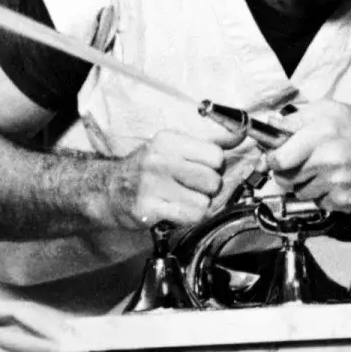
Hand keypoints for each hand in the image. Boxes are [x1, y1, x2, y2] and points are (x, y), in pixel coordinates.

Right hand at [107, 129, 231, 228]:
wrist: (110, 190)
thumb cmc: (148, 168)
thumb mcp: (175, 147)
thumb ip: (210, 142)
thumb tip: (240, 133)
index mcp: (169, 140)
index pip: (216, 155)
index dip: (215, 167)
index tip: (203, 170)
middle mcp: (160, 159)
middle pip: (213, 180)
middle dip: (209, 189)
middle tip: (192, 189)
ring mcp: (152, 185)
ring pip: (205, 202)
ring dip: (199, 206)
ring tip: (183, 200)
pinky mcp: (148, 208)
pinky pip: (190, 217)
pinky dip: (188, 218)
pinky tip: (175, 211)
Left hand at [264, 99, 350, 212]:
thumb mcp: (329, 110)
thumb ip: (296, 118)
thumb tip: (271, 125)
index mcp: (320, 132)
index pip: (278, 157)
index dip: (270, 159)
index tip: (271, 158)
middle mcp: (328, 158)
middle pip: (284, 178)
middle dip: (285, 172)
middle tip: (297, 163)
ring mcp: (336, 182)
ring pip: (299, 192)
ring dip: (304, 184)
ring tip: (322, 169)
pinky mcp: (345, 200)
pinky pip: (318, 202)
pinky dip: (322, 194)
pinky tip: (335, 180)